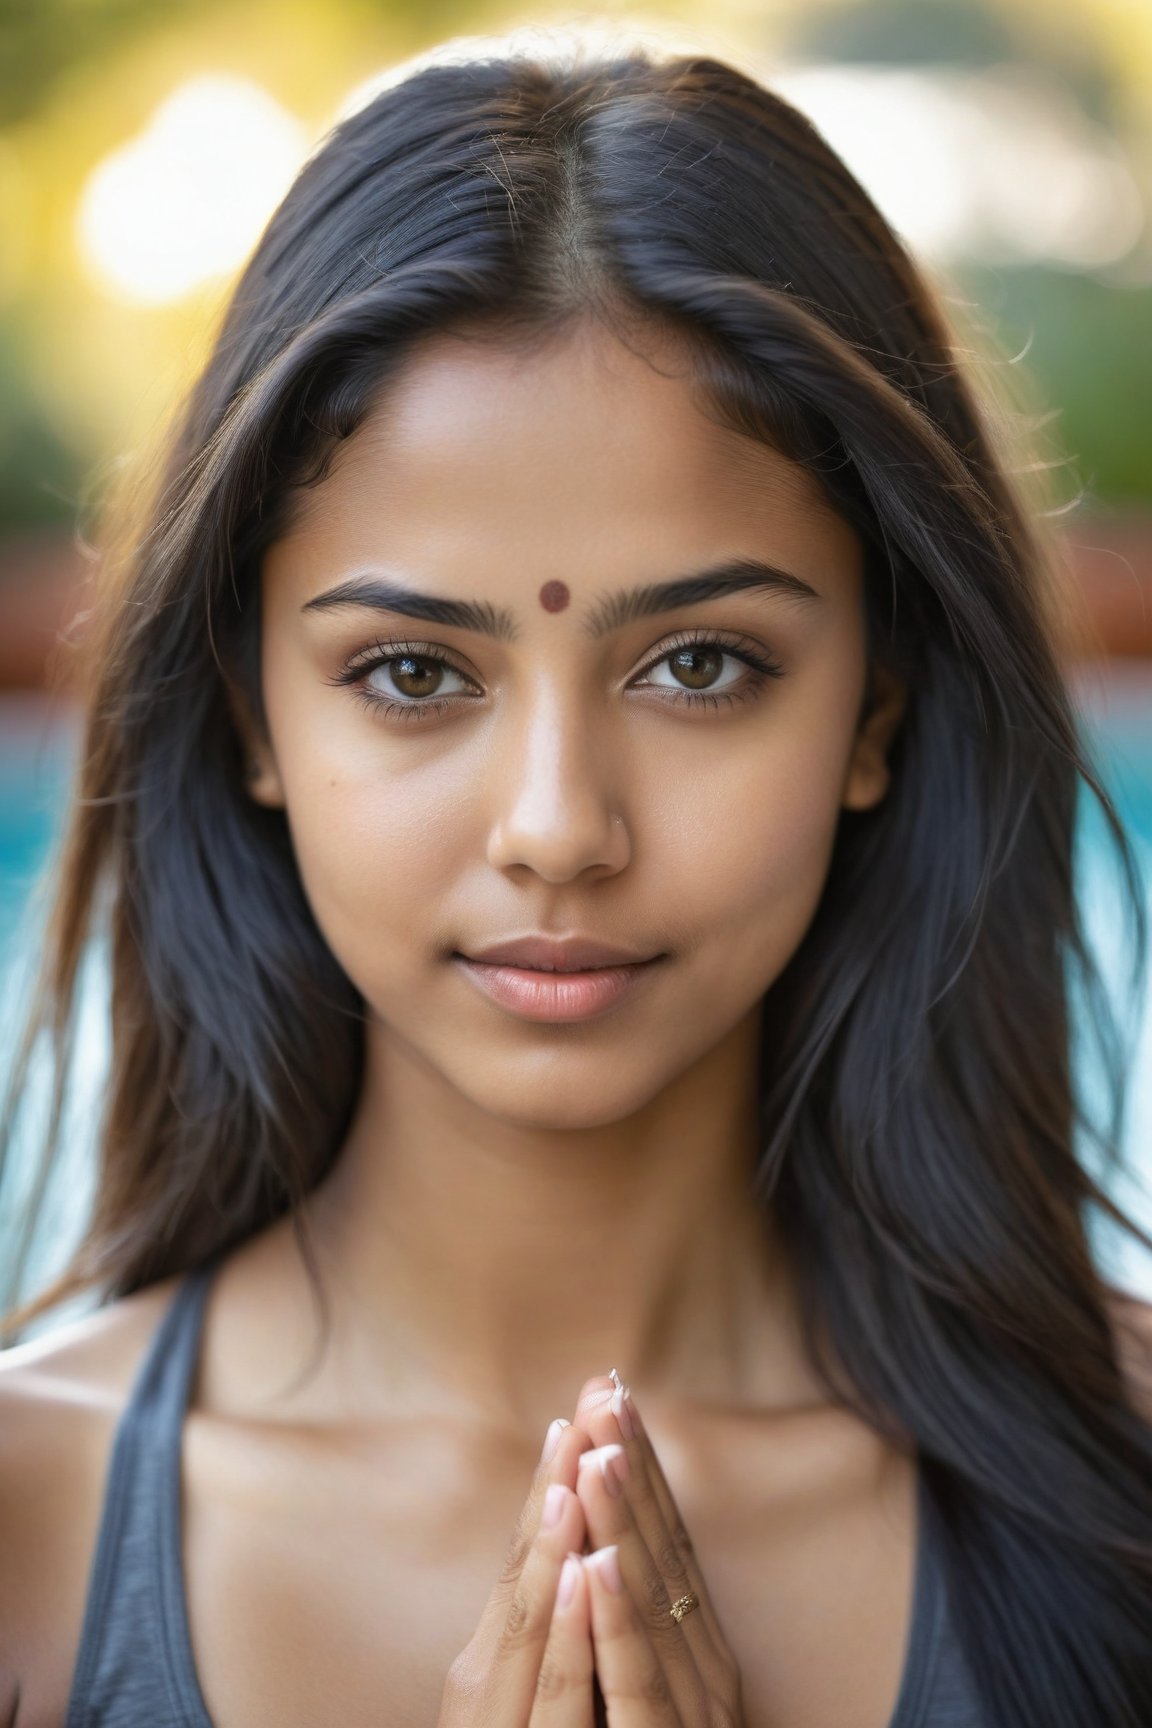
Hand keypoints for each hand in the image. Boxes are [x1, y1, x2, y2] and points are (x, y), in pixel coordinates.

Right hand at [436, 1413, 601, 1725]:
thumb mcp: (519, 1691)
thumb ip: (537, 1633)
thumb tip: (577, 1553)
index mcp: (491, 1654)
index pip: (523, 1553)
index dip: (554, 1482)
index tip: (581, 1411)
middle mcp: (486, 1674)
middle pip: (521, 1567)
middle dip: (556, 1485)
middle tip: (586, 1408)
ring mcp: (500, 1719)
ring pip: (528, 1622)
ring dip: (553, 1543)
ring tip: (575, 1477)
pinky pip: (553, 1694)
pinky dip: (566, 1634)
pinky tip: (580, 1579)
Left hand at [570, 1374, 746, 1726]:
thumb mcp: (651, 1695)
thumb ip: (646, 1633)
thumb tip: (615, 1550)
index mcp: (698, 1652)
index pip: (667, 1538)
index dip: (642, 1464)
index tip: (614, 1392)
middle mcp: (704, 1672)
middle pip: (662, 1554)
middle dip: (631, 1469)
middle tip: (605, 1390)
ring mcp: (689, 1714)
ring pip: (650, 1606)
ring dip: (622, 1525)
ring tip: (596, 1450)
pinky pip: (635, 1686)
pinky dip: (614, 1623)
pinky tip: (593, 1567)